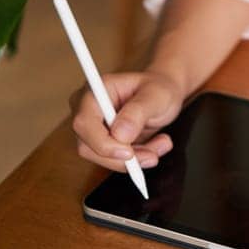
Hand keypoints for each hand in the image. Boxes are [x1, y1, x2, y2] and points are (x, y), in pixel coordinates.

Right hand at [70, 70, 184, 171]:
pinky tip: (155, 146)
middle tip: (153, 156)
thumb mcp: (156, 95)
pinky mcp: (102, 142)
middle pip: (88, 146)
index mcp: (95, 90)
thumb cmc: (158, 87)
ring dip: (134, 160)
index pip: (83, 123)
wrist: (165, 93)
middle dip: (122, 158)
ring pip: (101, 158)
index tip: (129, 153)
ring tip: (161, 144)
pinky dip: (136, 160)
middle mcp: (87, 110)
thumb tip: (119, 135)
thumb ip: (138, 112)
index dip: (102, 143)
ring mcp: (93, 128)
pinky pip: (113, 161)